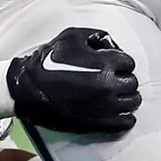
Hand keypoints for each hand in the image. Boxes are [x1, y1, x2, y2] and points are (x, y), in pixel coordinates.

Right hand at [6, 26, 140, 134]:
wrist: (28, 89)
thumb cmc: (48, 61)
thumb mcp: (72, 36)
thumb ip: (97, 36)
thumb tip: (112, 45)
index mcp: (105, 63)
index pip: (128, 62)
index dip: (119, 62)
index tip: (110, 65)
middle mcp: (109, 86)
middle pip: (132, 83)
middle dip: (123, 79)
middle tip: (111, 79)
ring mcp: (105, 107)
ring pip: (132, 102)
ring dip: (126, 97)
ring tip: (114, 95)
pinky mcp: (99, 123)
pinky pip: (126, 122)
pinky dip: (125, 117)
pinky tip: (117, 112)